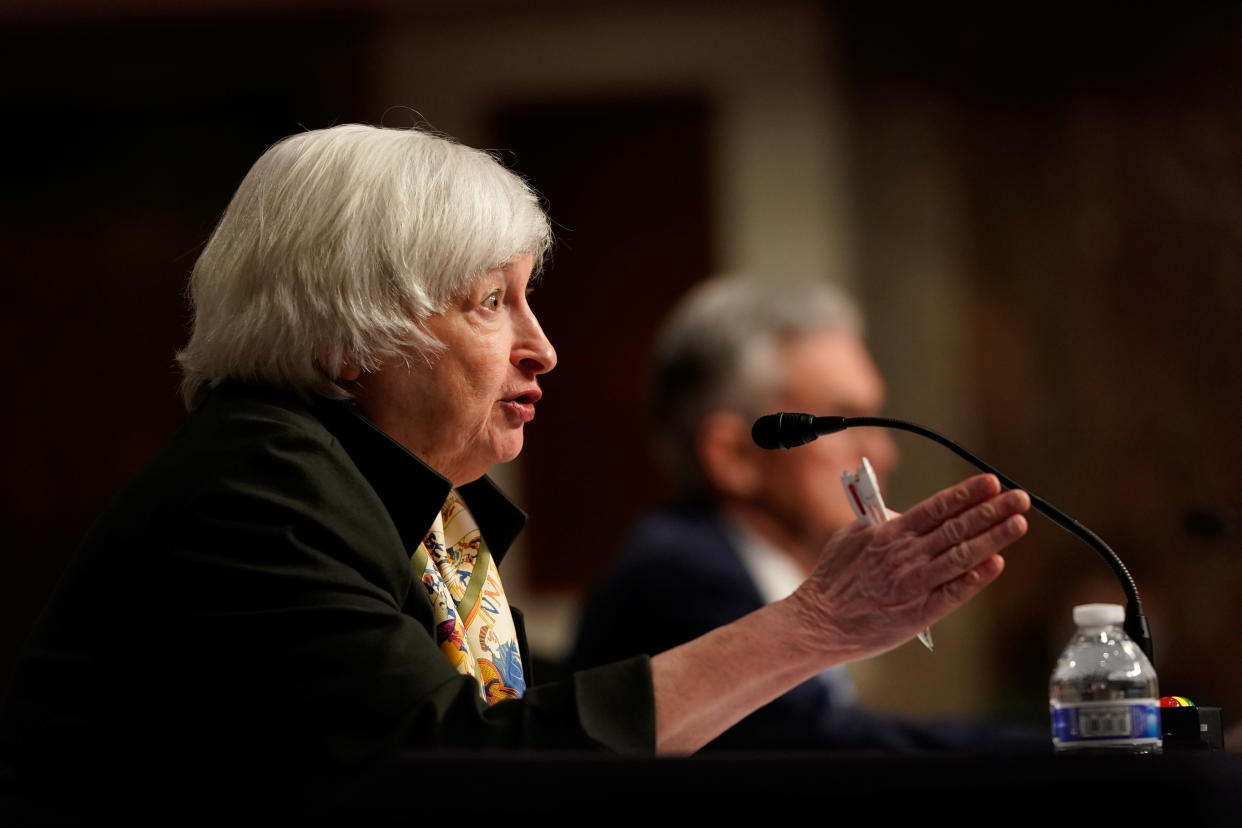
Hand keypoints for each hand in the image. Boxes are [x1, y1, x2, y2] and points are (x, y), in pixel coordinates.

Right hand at [788, 474, 1029, 662]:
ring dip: (993, 539)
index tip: (991, 482)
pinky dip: (976, 579)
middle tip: (1020, 498)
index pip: (937, 507)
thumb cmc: (833, 579)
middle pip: (957, 527)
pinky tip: (996, 565)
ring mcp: (915, 584)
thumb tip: (905, 514)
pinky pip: (954, 593)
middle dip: (992, 511)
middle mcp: (906, 555)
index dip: (967, 493)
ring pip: (962, 556)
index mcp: (889, 533)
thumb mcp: (851, 537)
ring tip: (1018, 524)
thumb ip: (882, 524)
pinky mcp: (919, 613)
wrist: (821, 621)